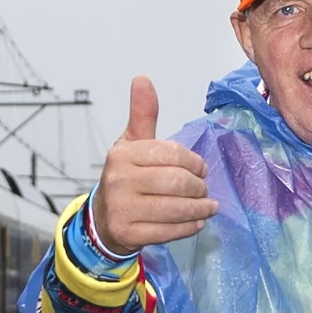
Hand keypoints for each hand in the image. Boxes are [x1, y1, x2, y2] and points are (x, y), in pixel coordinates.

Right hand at [89, 77, 214, 253]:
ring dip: (199, 209)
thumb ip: (142, 114)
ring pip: (175, 208)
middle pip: (176, 182)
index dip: (194, 162)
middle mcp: (119, 180)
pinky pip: (168, 231)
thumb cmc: (126, 178)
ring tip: (208, 207)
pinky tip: (195, 222)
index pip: (171, 154)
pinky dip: (188, 227)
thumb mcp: (132, 144)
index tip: (202, 169)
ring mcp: (122, 209)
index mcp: (123, 154)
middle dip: (198, 187)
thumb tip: (142, 78)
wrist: (104, 219)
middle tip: (204, 190)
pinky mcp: (128, 234)